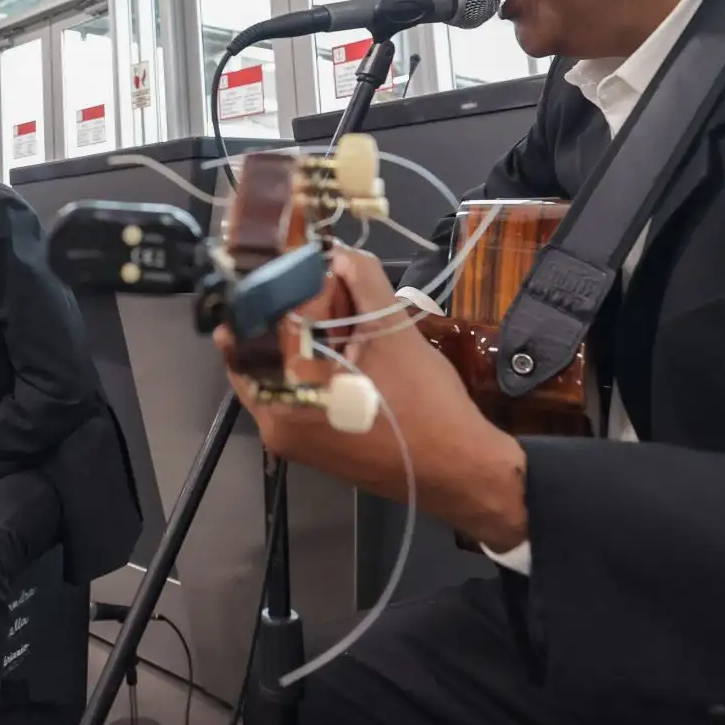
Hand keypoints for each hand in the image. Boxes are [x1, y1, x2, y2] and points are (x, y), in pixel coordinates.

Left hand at [215, 243, 529, 551]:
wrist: (461, 471)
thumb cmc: (425, 404)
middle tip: (322, 280)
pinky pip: (296, 391)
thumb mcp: (393, 333)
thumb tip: (340, 252)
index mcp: (283, 396)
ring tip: (340, 307)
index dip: (295, 284)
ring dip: (304, 336)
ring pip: (279, 368)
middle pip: (264, 347)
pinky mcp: (311, 444)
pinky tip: (344, 342)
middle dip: (291, 309)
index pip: (270, 321)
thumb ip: (362, 283)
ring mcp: (290, 438)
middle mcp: (273, 422)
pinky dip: (312, 364)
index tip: (317, 263)